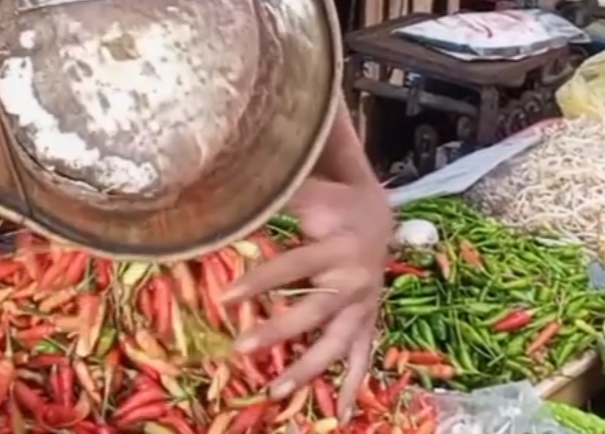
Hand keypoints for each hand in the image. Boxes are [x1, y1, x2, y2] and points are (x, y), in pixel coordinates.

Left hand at [223, 178, 394, 416]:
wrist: (378, 214)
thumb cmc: (332, 202)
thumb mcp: (309, 193)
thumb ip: (274, 197)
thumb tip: (227, 196)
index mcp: (338, 247)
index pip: (293, 267)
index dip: (261, 282)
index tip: (225, 298)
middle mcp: (354, 280)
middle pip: (313, 311)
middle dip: (278, 332)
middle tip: (239, 348)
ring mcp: (364, 306)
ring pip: (337, 343)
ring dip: (307, 369)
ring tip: (275, 392)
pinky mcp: (368, 321)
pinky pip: (363, 357)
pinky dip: (354, 386)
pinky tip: (344, 415)